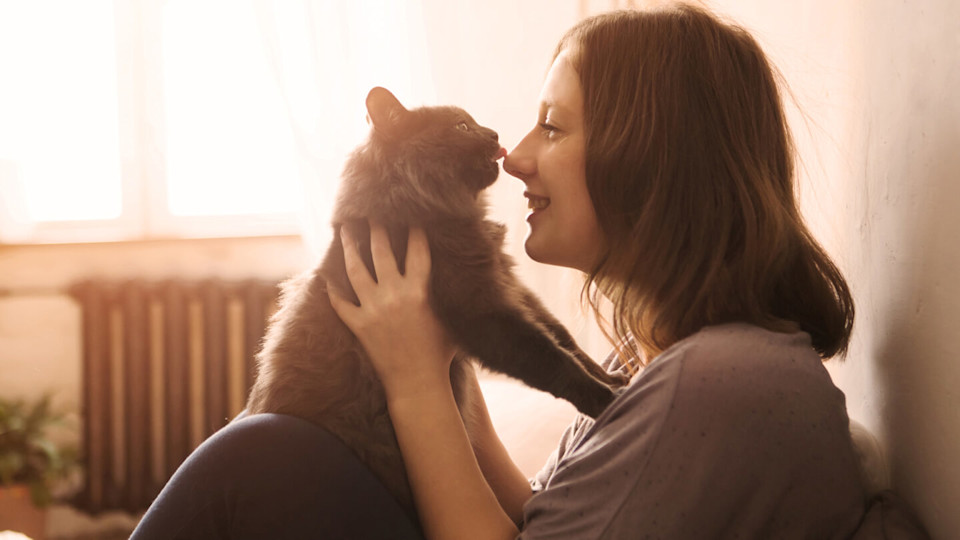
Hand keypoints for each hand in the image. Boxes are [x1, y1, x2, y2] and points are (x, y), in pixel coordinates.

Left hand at [328, 222, 456, 401]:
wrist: (418, 384)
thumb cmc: (441, 355)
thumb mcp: (451, 320)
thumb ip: (450, 296)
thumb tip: (466, 278)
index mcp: (419, 291)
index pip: (417, 251)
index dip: (415, 231)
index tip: (411, 215)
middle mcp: (394, 295)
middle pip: (382, 252)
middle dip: (377, 229)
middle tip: (372, 213)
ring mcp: (373, 310)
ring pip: (356, 271)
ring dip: (350, 248)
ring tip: (346, 232)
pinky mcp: (359, 326)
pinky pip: (340, 303)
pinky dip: (332, 291)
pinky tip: (326, 278)